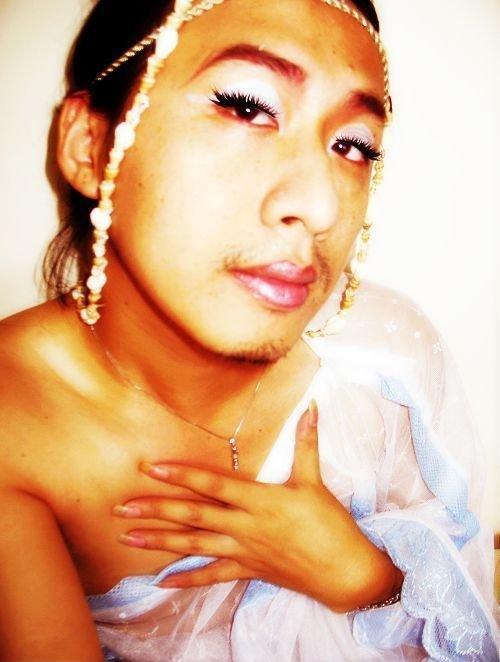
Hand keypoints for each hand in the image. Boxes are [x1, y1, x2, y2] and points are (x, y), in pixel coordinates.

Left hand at [113, 400, 398, 611]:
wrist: (345, 572)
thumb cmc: (330, 524)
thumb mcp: (315, 480)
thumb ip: (307, 441)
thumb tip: (313, 406)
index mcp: (260, 500)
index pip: (214, 485)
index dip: (183, 475)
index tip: (153, 468)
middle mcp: (245, 526)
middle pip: (194, 517)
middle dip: (157, 510)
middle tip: (122, 507)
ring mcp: (243, 551)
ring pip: (195, 546)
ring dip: (160, 542)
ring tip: (128, 538)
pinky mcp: (248, 570)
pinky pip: (213, 576)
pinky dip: (188, 580)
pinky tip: (162, 583)